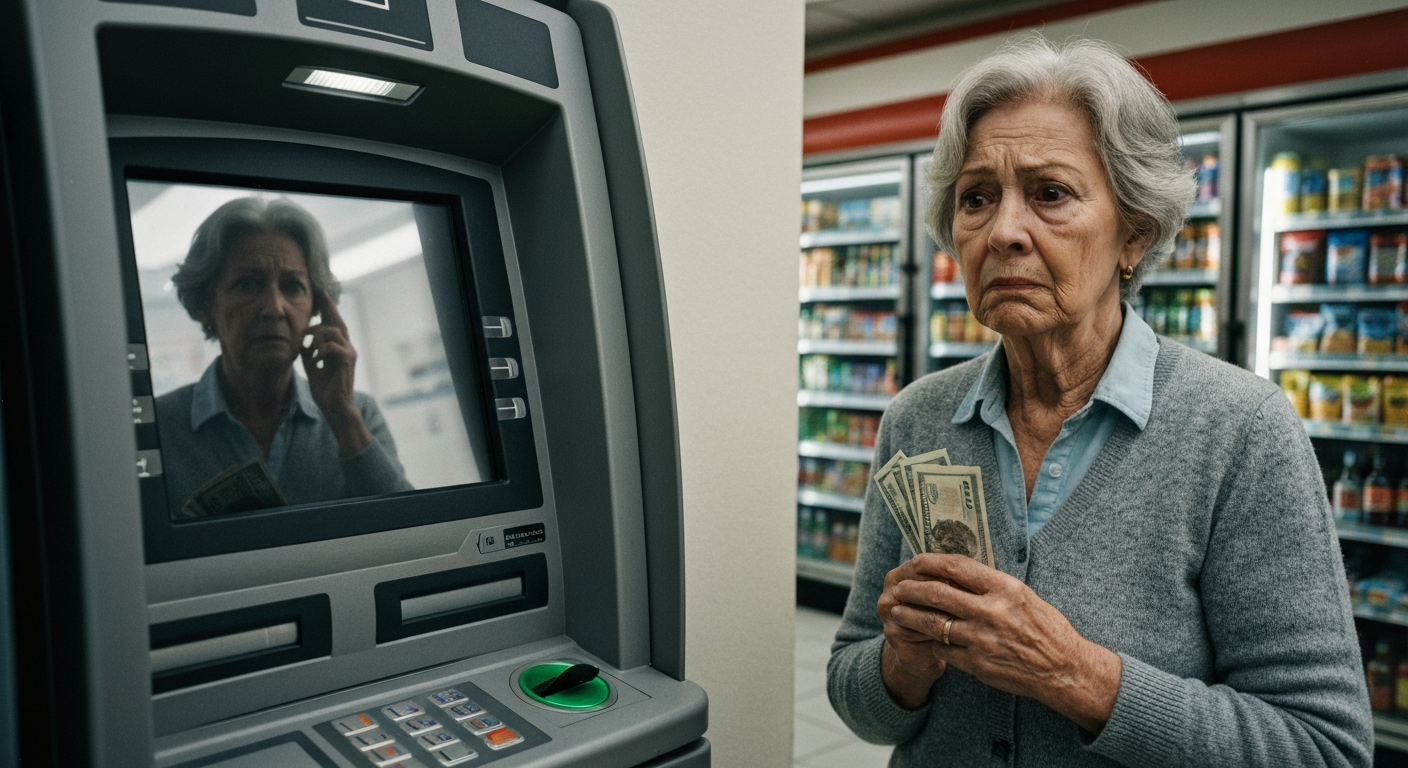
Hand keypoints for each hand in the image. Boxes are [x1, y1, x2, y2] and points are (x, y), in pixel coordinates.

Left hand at [303, 291, 372, 455]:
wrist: (334, 407)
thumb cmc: (325, 390)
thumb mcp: (313, 366)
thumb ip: (309, 353)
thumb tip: (302, 342)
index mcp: (339, 349)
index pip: (335, 325)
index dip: (329, 310)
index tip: (322, 295)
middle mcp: (347, 348)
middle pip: (338, 322)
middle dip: (329, 307)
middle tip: (321, 294)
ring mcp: (349, 353)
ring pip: (333, 332)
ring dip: (316, 336)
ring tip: (308, 345)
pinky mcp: (347, 361)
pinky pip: (332, 346)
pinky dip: (320, 350)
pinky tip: (314, 358)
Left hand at [887, 554, 1122, 732]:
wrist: (1063, 669)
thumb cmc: (1046, 629)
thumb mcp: (1023, 596)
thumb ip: (991, 584)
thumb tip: (958, 570)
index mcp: (1004, 588)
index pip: (957, 567)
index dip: (930, 562)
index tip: (915, 561)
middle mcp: (991, 611)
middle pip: (937, 593)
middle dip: (911, 589)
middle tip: (898, 587)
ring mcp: (982, 639)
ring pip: (932, 623)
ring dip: (909, 616)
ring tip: (896, 611)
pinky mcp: (976, 663)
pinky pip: (942, 649)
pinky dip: (928, 642)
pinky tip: (920, 638)